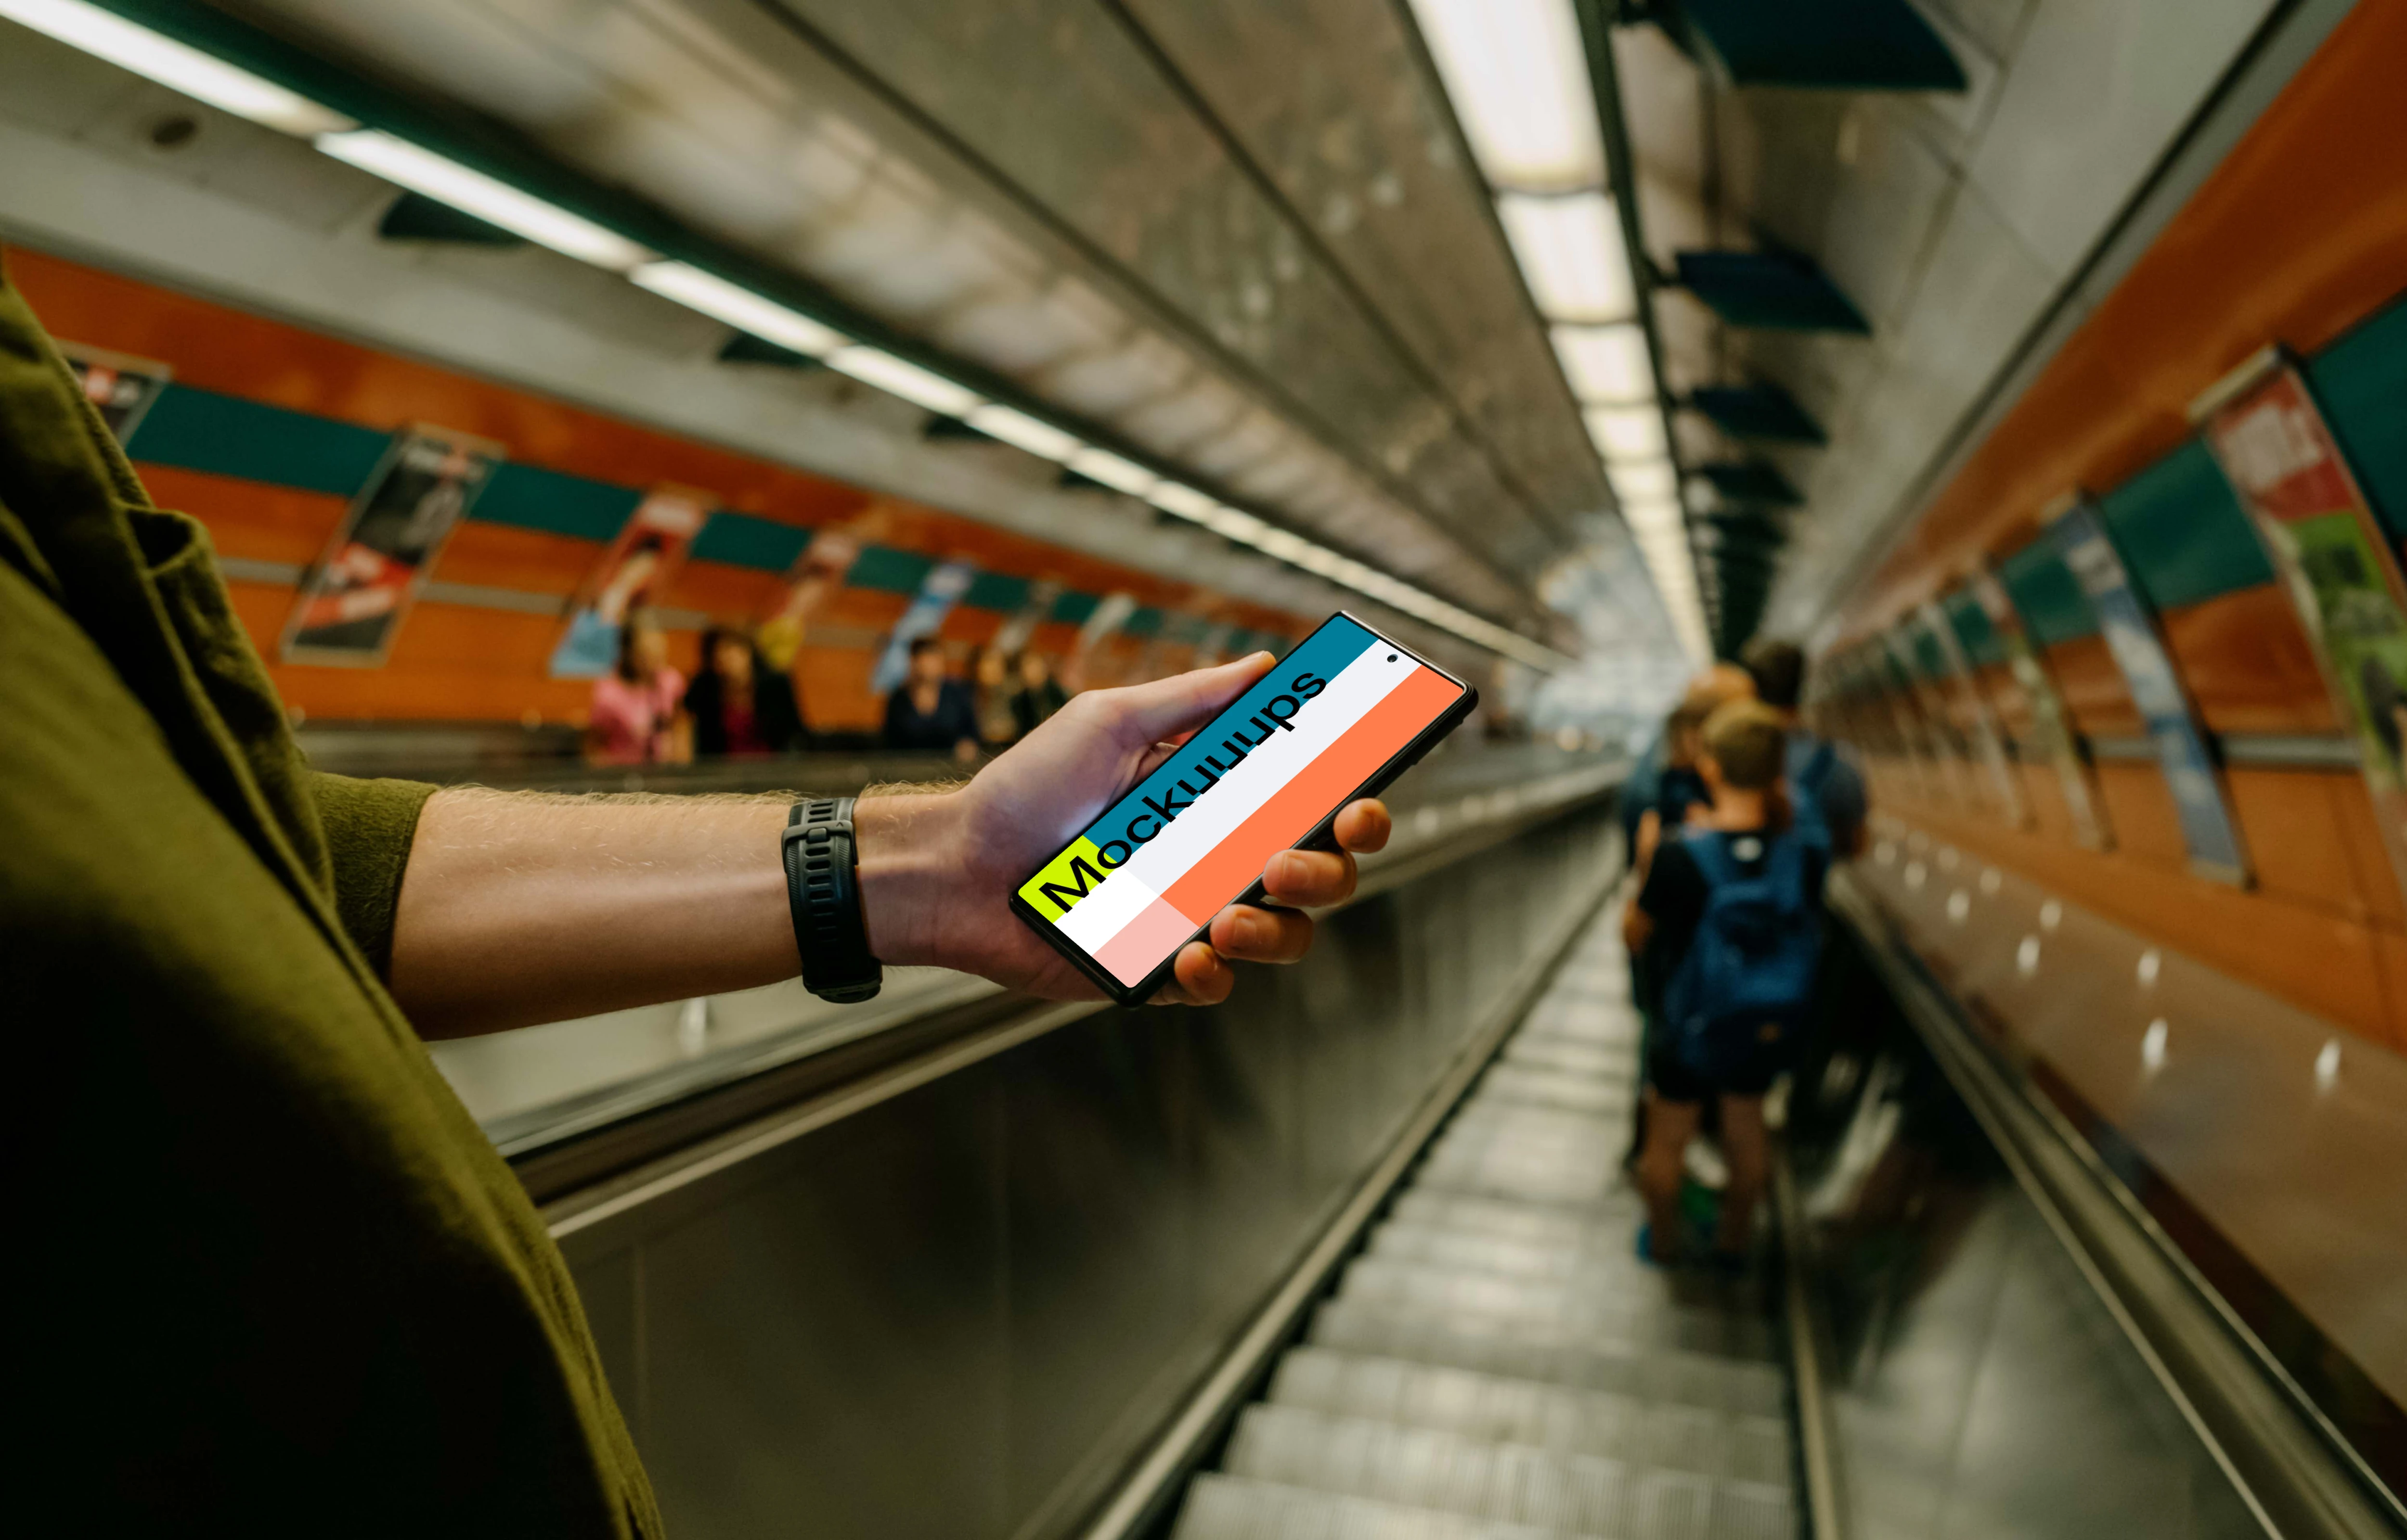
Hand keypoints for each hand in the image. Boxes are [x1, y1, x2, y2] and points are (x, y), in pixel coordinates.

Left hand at [856, 652, 1391, 1005]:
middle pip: (1322, 874)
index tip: (1362, 802)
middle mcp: (1221, 859)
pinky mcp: (1157, 968)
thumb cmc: (1028, 786)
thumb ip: (1191, 698)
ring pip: (1284, 936)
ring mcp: (1193, 916)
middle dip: (1326, 871)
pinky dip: (1213, 973)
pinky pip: (1215, 983)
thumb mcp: (1108, 721)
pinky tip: (1188, 954)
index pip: (1316, 803)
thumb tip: (1266, 664)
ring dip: (1275, 929)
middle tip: (1285, 862)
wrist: (957, 863)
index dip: (1358, 806)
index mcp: (1223, 798)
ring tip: (1226, 917)